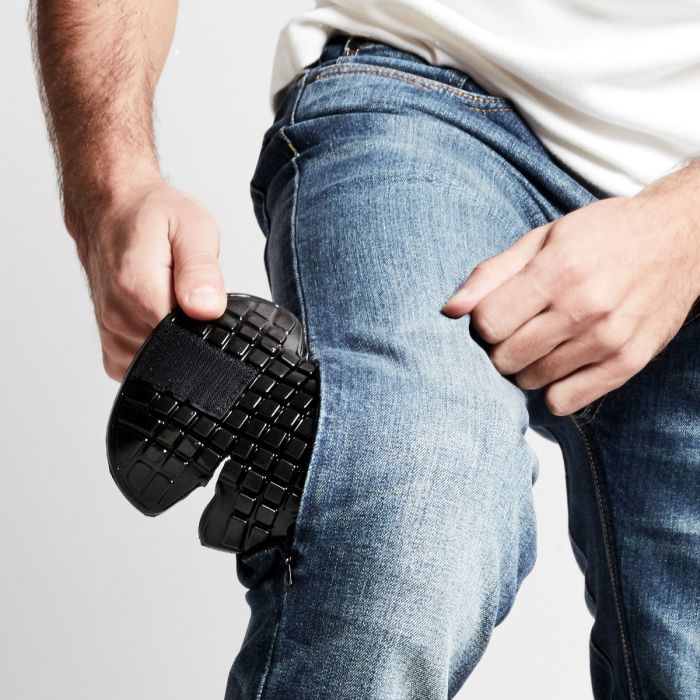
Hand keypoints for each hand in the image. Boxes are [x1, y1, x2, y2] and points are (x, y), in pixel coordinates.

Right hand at [69, 180, 227, 381]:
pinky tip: (161, 318)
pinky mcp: (112, 344)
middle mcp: (119, 317)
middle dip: (194, 330)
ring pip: (162, 360)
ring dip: (176, 337)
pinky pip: (144, 364)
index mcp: (138, 290)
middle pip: (177, 351)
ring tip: (171, 299)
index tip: (208, 304)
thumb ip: (202, 271)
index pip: (188, 339)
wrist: (112, 209)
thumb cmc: (150, 214)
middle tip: (190, 294)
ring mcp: (112, 334)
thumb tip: (209, 309)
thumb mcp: (192, 227)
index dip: (208, 327)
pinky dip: (160, 347)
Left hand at [442, 184, 699, 415]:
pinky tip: (561, 363)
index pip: (488, 324)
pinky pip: (565, 401)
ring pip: (531, 381)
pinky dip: (553, 388)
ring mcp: (608, 340)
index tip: (496, 313)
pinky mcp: (628, 363)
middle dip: (500, 347)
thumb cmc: (603, 234)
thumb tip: (450, 310)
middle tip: (517, 328)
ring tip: (542, 340)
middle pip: (505, 358)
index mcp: (558, 272)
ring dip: (526, 366)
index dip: (482, 322)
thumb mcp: (543, 238)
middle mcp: (584, 309)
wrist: (679, 238)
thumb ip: (492, 273)